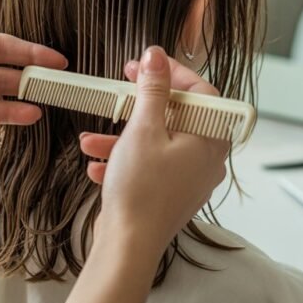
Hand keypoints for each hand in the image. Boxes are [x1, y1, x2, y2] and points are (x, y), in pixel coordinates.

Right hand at [80, 47, 227, 260]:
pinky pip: (149, 167)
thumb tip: (157, 56)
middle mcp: (206, 159)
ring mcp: (189, 178)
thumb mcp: (144, 129)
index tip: (148, 66)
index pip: (202, 93)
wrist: (129, 245)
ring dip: (123, 137)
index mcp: (211, 139)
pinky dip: (125, 161)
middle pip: (177, 117)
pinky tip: (96, 164)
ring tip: (91, 138)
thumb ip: (152, 89)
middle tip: (122, 90)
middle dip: (141, 107)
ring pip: (157, 143)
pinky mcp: (170, 194)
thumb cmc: (142, 190)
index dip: (174, 75)